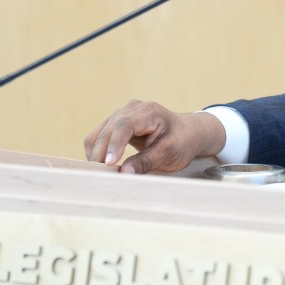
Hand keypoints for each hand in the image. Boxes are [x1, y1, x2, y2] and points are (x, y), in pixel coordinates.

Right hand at [83, 100, 224, 174]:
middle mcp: (132, 109)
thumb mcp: (169, 154)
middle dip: (101, 152)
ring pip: (99, 133)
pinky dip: (97, 150)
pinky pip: (99, 136)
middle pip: (109, 129)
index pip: (125, 125)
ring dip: (96, 152)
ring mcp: (122, 114)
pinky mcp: (116, 123)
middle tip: (99, 175)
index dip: (115, 144)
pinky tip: (101, 165)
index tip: (110, 164)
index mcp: (149, 112)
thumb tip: (124, 173)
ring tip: (99, 173)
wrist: (188, 133)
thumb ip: (146, 162)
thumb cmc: (182, 141)